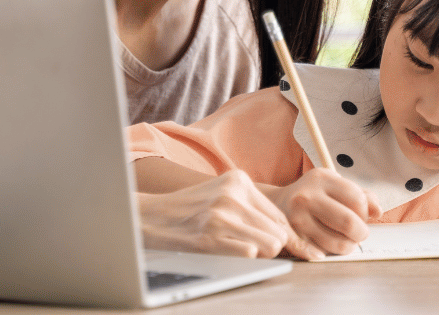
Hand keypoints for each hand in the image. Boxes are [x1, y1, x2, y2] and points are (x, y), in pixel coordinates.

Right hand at [137, 170, 319, 259]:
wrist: (150, 217)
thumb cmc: (189, 210)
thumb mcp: (222, 195)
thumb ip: (251, 208)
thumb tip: (288, 236)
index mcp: (238, 180)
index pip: (280, 216)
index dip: (285, 237)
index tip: (287, 249)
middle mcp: (233, 194)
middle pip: (279, 232)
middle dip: (273, 247)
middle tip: (254, 249)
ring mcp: (221, 215)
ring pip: (270, 245)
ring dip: (260, 254)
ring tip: (238, 249)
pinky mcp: (210, 237)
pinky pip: (250, 254)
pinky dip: (244, 258)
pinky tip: (226, 252)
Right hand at [262, 169, 381, 255]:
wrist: (277, 202)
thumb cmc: (314, 195)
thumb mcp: (334, 186)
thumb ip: (361, 195)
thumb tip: (377, 211)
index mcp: (321, 178)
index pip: (357, 198)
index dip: (365, 212)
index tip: (362, 217)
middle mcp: (307, 195)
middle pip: (349, 222)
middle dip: (361, 233)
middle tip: (360, 234)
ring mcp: (297, 216)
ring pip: (336, 242)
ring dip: (348, 246)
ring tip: (347, 242)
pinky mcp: (291, 235)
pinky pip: (318, 252)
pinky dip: (327, 254)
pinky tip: (328, 250)